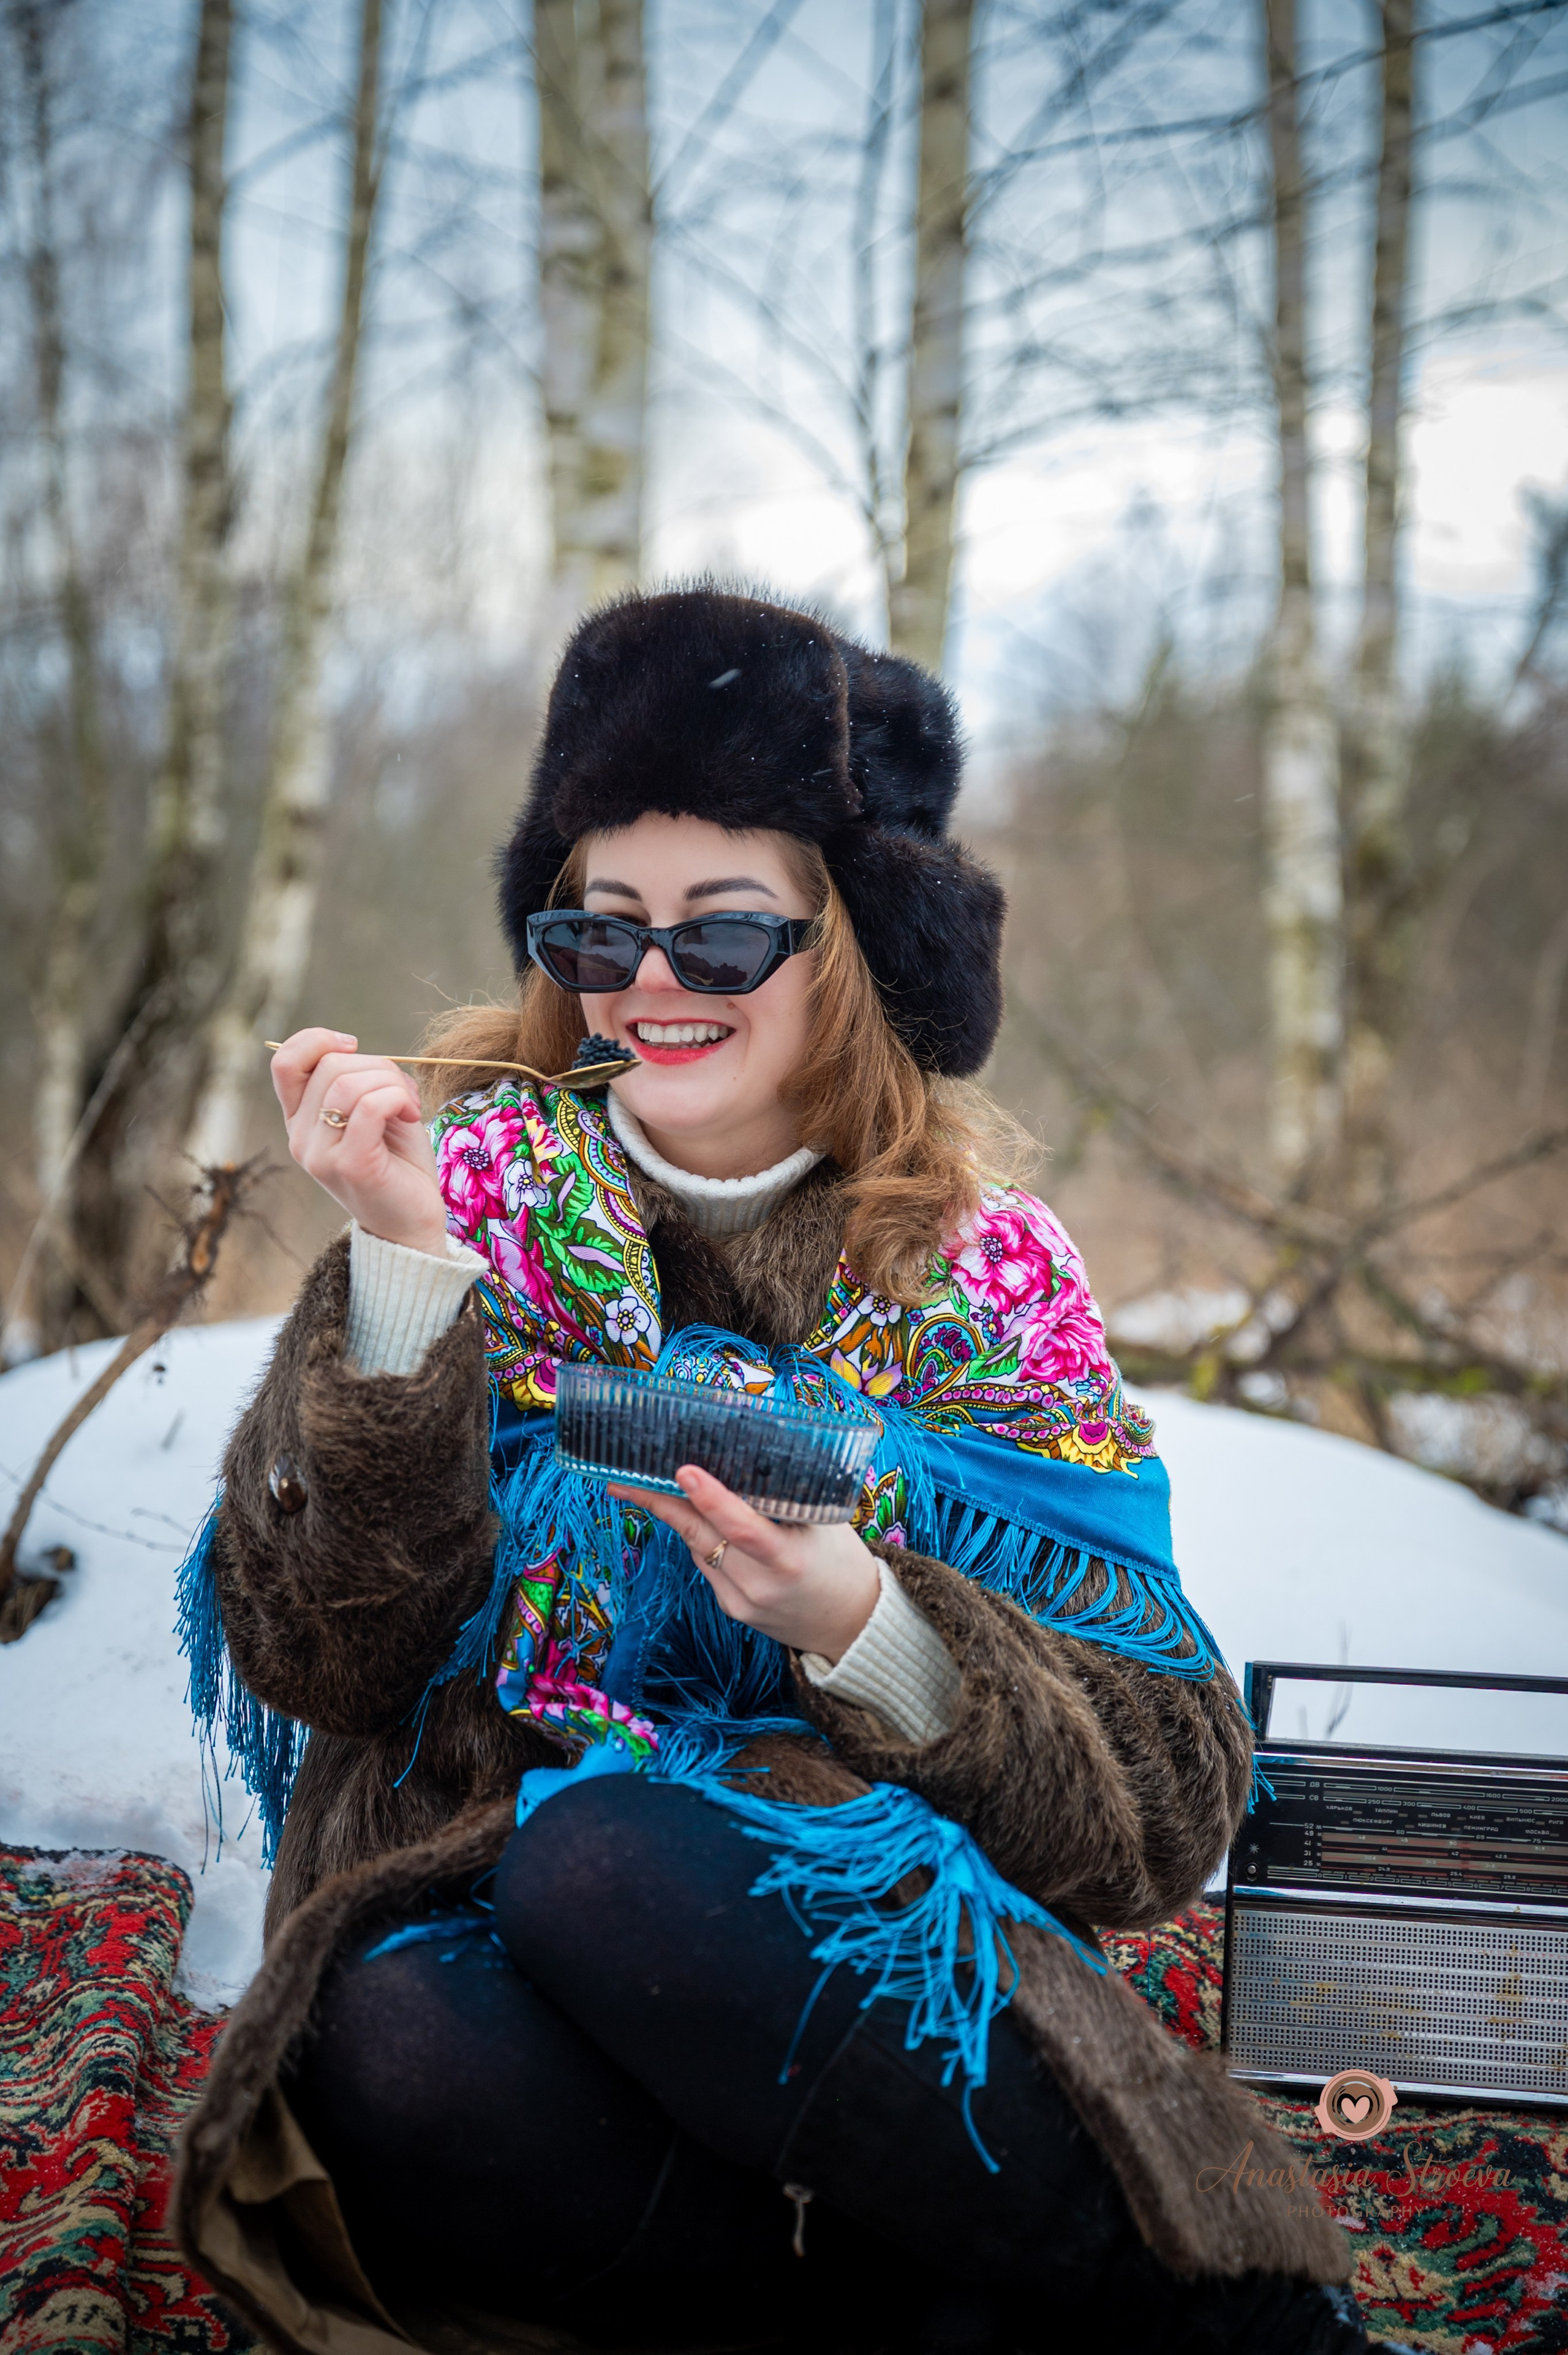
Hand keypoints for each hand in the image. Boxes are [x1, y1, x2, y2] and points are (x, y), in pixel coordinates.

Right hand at [271, 1028, 449, 1254]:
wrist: (412, 1224)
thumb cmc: (398, 1164)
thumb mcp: (372, 1111)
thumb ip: (354, 1081)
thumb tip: (346, 1045)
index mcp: (301, 1121)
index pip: (284, 1062)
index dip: (317, 1039)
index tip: (353, 1046)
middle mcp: (301, 1138)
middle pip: (328, 1067)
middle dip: (377, 1066)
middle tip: (402, 1092)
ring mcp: (321, 1154)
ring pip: (348, 1084)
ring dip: (391, 1082)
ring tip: (409, 1105)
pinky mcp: (350, 1165)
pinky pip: (369, 1106)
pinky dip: (397, 1097)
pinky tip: (412, 1114)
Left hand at [607, 1462, 879, 1660]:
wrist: (852, 1624)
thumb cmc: (842, 1561)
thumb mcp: (825, 1523)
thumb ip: (786, 1497)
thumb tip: (741, 1456)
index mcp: (789, 1560)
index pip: (742, 1528)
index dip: (711, 1498)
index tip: (683, 1470)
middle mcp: (759, 1585)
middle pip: (700, 1536)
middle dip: (659, 1503)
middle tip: (624, 1477)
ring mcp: (740, 1601)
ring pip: (697, 1547)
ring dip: (683, 1515)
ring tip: (664, 1486)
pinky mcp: (731, 1609)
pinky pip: (705, 1564)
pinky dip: (702, 1539)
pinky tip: (706, 1522)